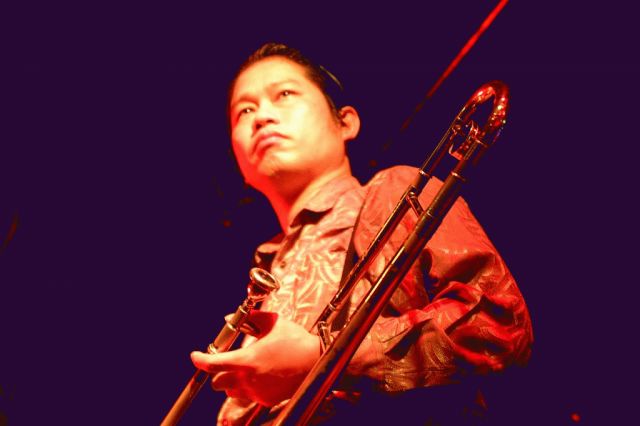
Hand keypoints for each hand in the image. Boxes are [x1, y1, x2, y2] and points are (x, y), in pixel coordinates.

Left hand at [191, 310, 319, 406]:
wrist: (317, 361)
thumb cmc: (295, 340)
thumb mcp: (273, 322)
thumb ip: (249, 319)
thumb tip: (229, 317)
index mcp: (247, 360)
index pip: (213, 364)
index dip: (200, 360)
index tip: (195, 355)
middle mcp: (249, 380)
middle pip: (217, 383)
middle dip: (217, 371)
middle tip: (226, 359)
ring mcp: (258, 392)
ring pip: (231, 392)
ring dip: (231, 381)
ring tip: (244, 368)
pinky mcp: (267, 400)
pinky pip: (248, 396)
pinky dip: (248, 387)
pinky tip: (260, 375)